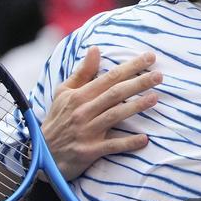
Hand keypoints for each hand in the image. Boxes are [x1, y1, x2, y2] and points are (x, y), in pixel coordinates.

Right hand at [42, 48, 160, 179]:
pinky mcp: (89, 151)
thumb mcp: (64, 93)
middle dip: (138, 83)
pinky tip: (145, 139)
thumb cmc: (58, 119)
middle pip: (115, 94)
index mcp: (79, 95)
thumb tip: (95, 49)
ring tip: (155, 98)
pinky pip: (112, 146)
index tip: (149, 58)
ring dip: (135, 107)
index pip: (109, 77)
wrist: (42, 152)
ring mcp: (87, 132)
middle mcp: (83, 111)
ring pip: (115, 116)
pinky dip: (128, 143)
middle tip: (159, 75)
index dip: (130, 67)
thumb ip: (82, 72)